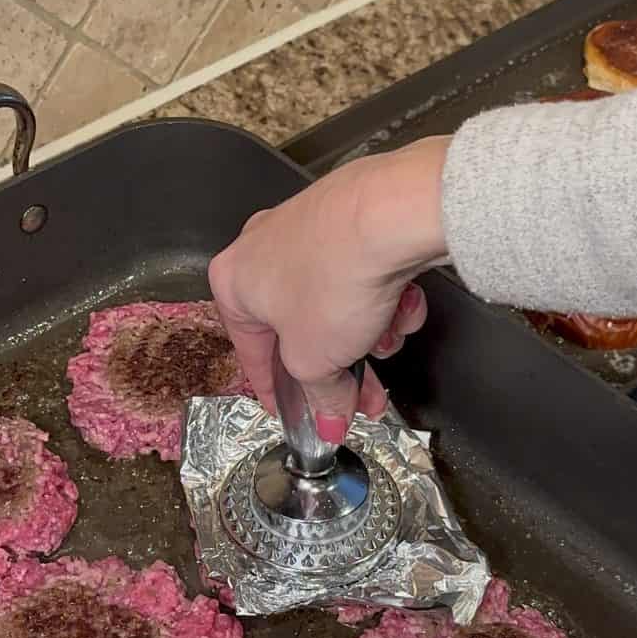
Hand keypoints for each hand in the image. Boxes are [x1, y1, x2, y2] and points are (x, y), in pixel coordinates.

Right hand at [209, 136, 450, 442]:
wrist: (389, 216)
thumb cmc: (331, 281)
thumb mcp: (315, 362)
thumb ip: (319, 398)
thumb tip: (329, 421)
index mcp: (233, 282)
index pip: (252, 354)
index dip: (276, 392)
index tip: (293, 413)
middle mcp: (263, 249)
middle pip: (302, 330)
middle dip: (339, 368)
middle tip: (361, 397)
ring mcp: (308, 229)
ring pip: (337, 304)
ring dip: (367, 332)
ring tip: (388, 337)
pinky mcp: (350, 218)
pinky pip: (362, 274)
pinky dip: (384, 295)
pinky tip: (403, 301)